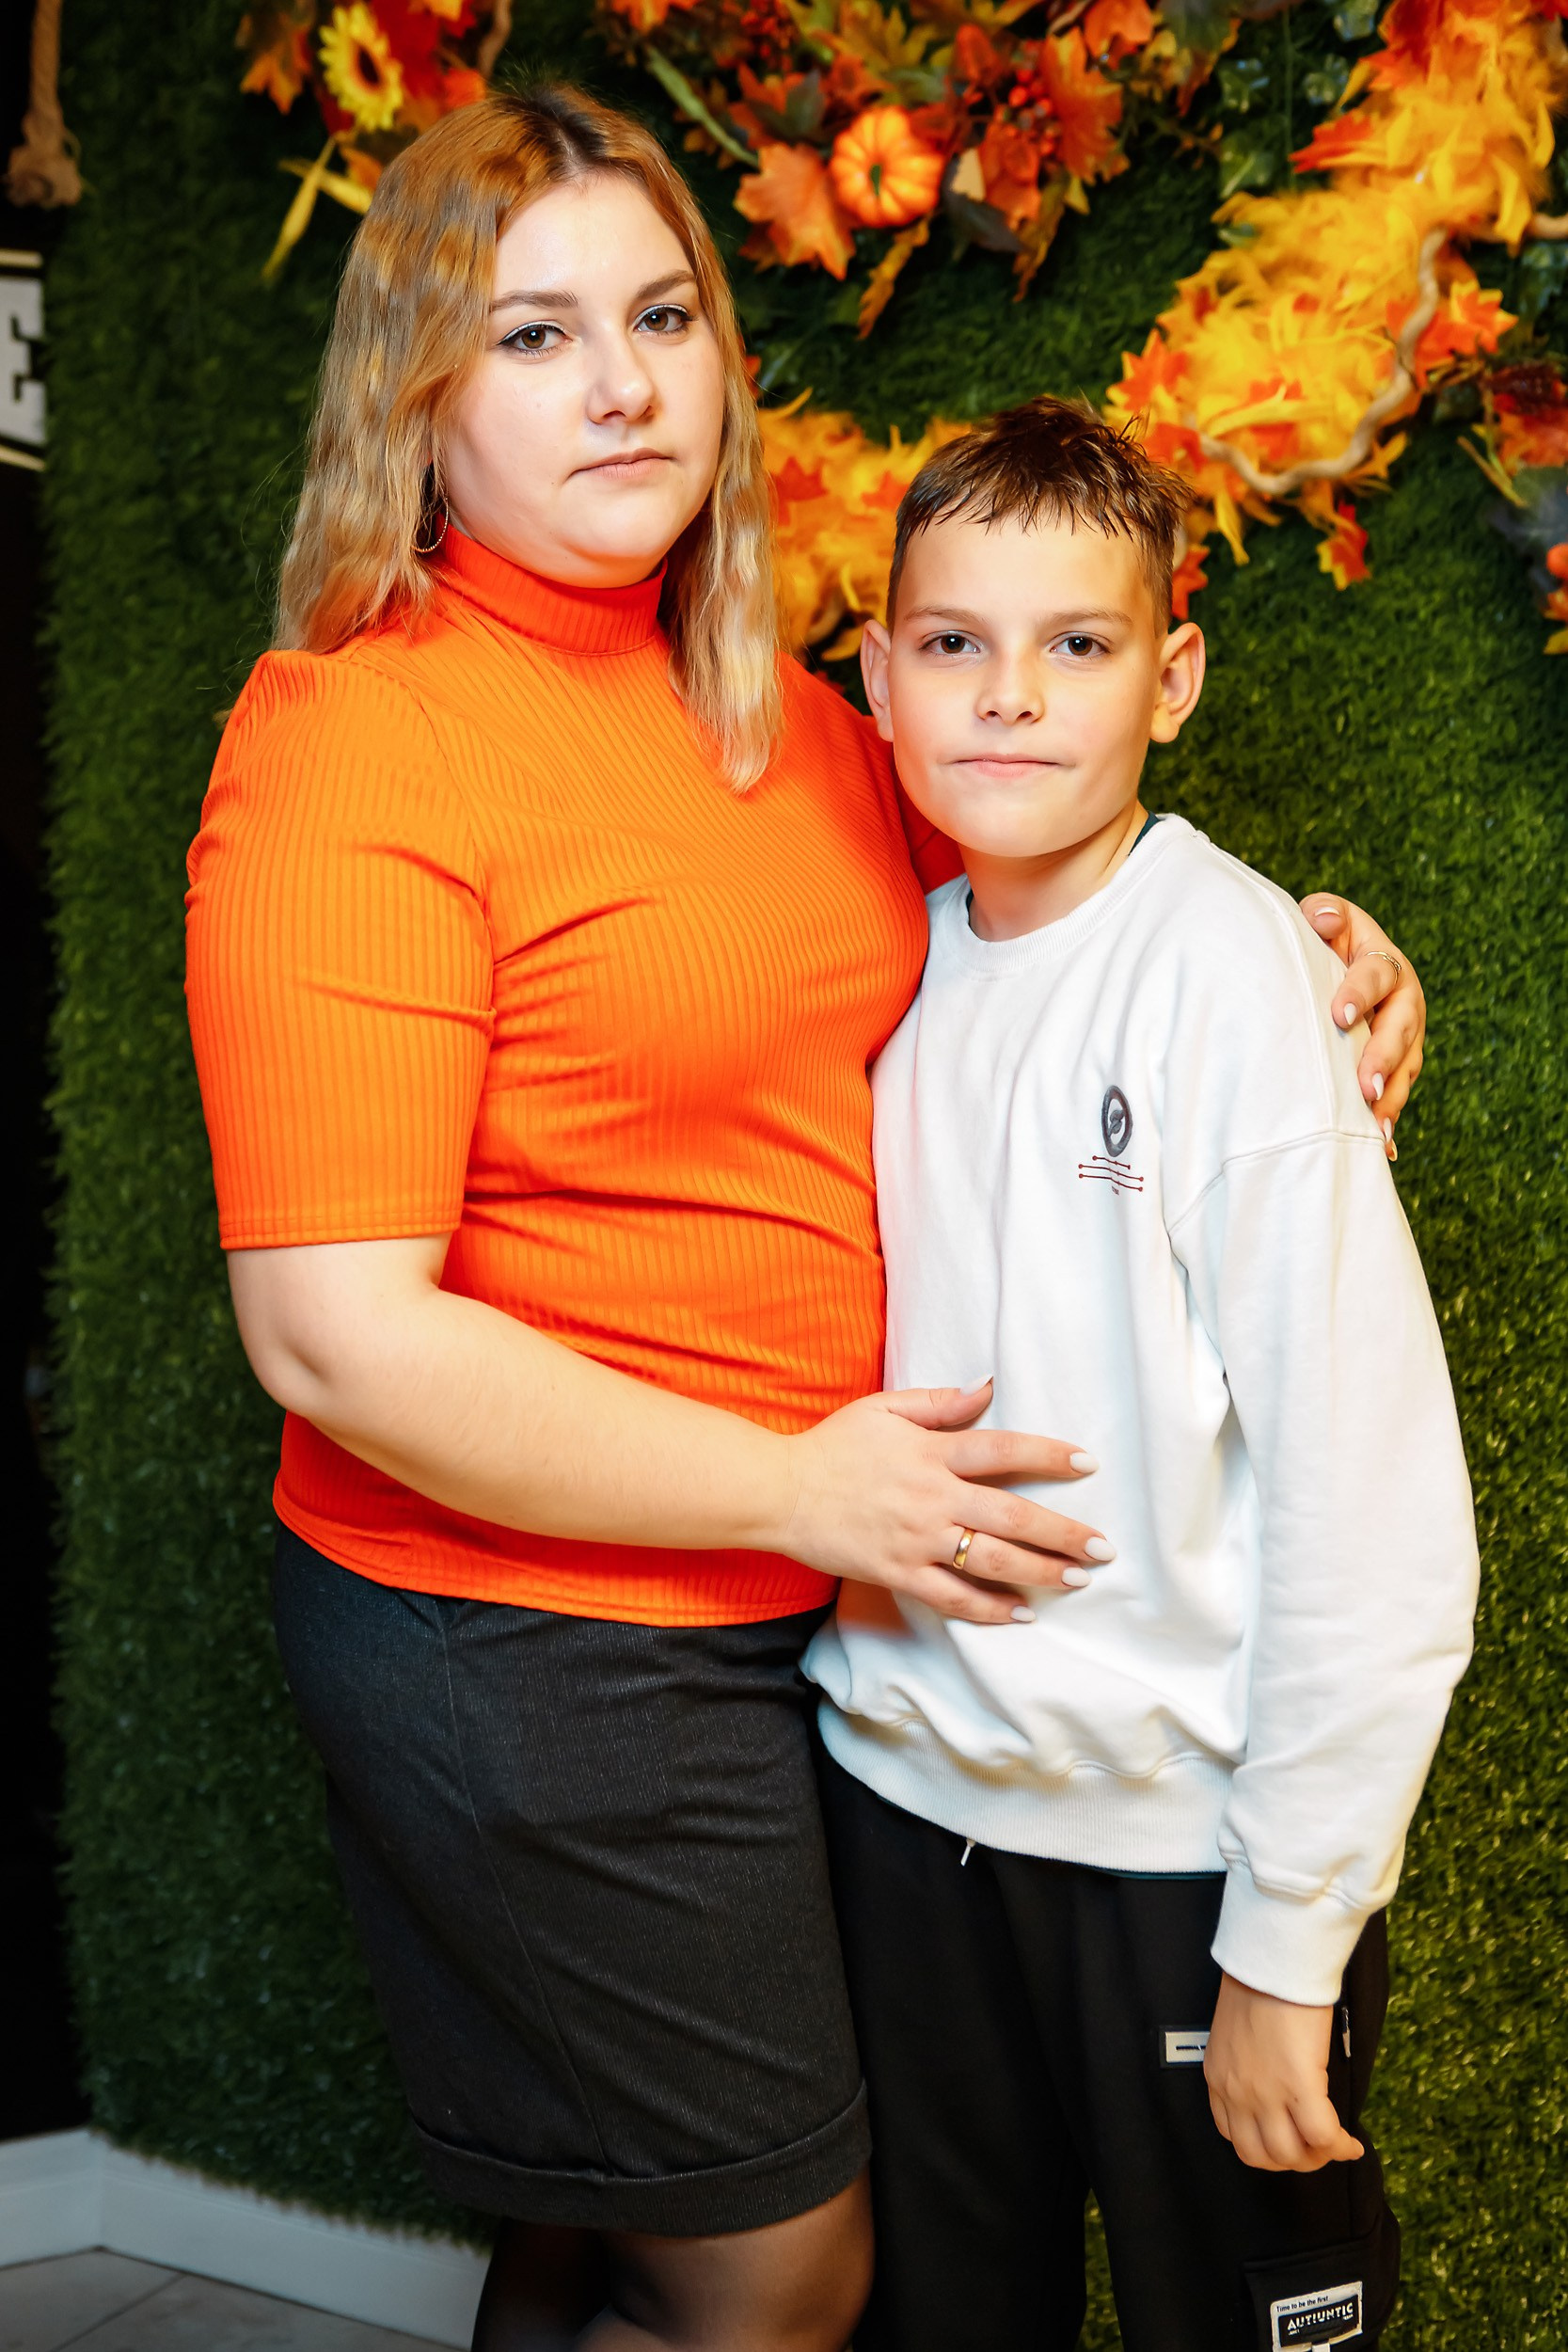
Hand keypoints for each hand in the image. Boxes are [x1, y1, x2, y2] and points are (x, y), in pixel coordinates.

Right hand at [779, 1379, 1108, 1623]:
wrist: (780, 1492)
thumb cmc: (833, 1446)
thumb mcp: (884, 1408)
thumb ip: (939, 1402)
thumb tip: (988, 1388)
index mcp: (931, 1452)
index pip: (1004, 1450)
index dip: (1049, 1456)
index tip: (1087, 1464)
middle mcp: (932, 1497)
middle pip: (1012, 1515)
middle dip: (1063, 1532)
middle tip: (1104, 1547)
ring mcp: (917, 1539)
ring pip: (991, 1560)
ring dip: (1040, 1570)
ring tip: (1077, 1578)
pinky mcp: (898, 1573)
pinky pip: (952, 1597)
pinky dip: (989, 1608)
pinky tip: (1020, 1613)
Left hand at [1204, 1973, 1363, 2173]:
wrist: (1272, 1959)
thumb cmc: (1260, 1985)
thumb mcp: (1239, 2037)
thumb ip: (1250, 2069)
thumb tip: (1279, 2089)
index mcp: (1218, 2079)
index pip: (1236, 2137)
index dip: (1268, 2149)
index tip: (1290, 2142)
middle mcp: (1236, 2093)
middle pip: (1262, 2157)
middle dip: (1293, 2160)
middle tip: (1315, 2148)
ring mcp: (1265, 2093)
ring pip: (1291, 2155)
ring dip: (1317, 2157)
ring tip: (1334, 2143)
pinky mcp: (1298, 2084)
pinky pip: (1321, 2136)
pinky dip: (1339, 2146)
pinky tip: (1351, 2142)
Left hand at [1299, 894, 1425, 1159]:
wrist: (1337, 964)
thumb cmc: (1324, 941)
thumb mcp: (1325, 919)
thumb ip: (1324, 915)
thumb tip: (1323, 920)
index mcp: (1383, 959)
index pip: (1375, 975)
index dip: (1358, 994)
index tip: (1339, 1016)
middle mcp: (1404, 998)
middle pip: (1400, 1029)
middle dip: (1383, 1059)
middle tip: (1365, 1088)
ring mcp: (1406, 1034)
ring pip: (1406, 1066)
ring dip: (1391, 1096)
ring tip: (1375, 1126)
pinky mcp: (1399, 1063)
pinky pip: (1399, 1091)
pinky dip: (1389, 1117)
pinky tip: (1380, 1146)